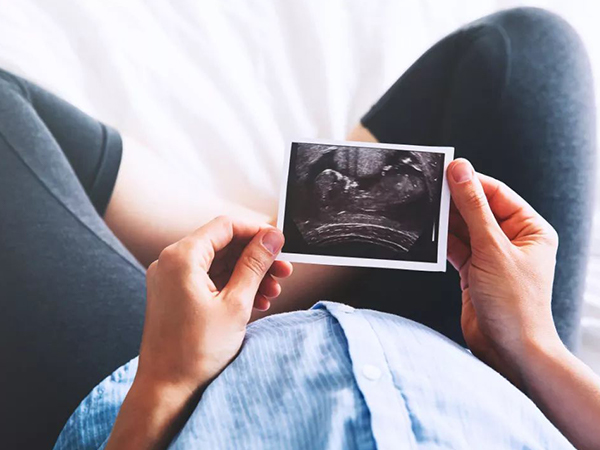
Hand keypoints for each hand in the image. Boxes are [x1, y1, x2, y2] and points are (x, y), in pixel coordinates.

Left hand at [136, 216, 291, 394]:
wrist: (166, 389)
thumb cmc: (194, 351)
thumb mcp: (236, 303)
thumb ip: (255, 265)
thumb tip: (272, 237)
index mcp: (182, 257)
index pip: (226, 226)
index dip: (257, 232)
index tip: (279, 244)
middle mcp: (171, 262)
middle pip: (223, 244)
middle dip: (256, 257)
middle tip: (282, 271)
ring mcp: (171, 279)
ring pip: (218, 263)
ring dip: (248, 274)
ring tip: (273, 291)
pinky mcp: (175, 295)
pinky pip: (209, 280)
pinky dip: (232, 286)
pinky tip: (256, 301)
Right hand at [446, 159, 560, 384]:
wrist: (509, 350)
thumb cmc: (514, 304)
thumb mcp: (492, 248)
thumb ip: (473, 208)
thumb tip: (461, 171)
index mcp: (530, 229)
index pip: (497, 194)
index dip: (471, 182)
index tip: (446, 171)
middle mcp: (512, 240)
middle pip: (478, 210)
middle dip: (454, 203)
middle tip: (429, 191)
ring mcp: (492, 257)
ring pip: (464, 229)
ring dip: (445, 223)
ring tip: (424, 211)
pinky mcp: (474, 272)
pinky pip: (456, 248)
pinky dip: (442, 243)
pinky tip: (428, 235)